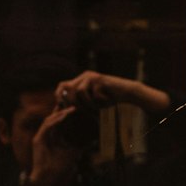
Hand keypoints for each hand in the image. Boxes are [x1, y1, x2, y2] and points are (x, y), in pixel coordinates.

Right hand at [19, 106, 82, 185]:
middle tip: (75, 101)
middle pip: (54, 118)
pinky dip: (56, 120)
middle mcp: (46, 135)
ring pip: (50, 120)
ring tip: (72, 108)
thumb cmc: (59, 168)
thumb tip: (94, 140)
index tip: (78, 106)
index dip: (67, 113)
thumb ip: (82, 146)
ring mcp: (40, 137)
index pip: (60, 122)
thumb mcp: (74, 153)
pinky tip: (64, 116)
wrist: (48, 179)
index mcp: (53, 137)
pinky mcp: (37, 140)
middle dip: (63, 109)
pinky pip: (47, 126)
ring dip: (61, 113)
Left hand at [54, 70, 169, 114]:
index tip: (62, 108)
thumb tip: (61, 110)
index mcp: (80, 80)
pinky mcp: (100, 79)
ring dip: (88, 104)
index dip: (59, 96)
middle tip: (84, 110)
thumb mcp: (89, 103)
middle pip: (69, 89)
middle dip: (74, 102)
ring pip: (80, 92)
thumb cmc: (107, 100)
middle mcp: (84, 76)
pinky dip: (99, 101)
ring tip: (98, 106)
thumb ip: (77, 104)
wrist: (125, 93)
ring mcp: (92, 76)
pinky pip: (93, 95)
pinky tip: (107, 100)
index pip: (62, 85)